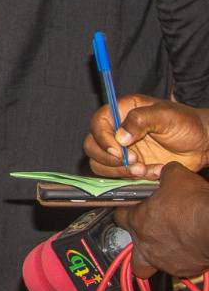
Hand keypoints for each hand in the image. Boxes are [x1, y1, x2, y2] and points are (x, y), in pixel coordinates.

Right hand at [85, 94, 208, 179]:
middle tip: (133, 162)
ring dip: (121, 171)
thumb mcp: (166, 115)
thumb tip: (120, 137)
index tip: (118, 150)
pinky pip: (119, 177)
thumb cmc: (186, 123)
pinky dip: (134, 179)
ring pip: (100, 164)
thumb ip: (140, 120)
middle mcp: (116, 131)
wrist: (202, 144)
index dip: (102, 138)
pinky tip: (154, 172)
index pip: (97, 123)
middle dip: (109, 158)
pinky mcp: (128, 166)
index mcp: (121, 111)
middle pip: (92, 146)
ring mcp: (121, 150)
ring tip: (145, 169)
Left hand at [115, 163, 208, 278]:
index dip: (127, 212)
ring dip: (163, 255)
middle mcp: (146, 246)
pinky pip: (180, 268)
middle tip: (153, 237)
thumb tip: (165, 171)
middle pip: (133, 255)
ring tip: (176, 244)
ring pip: (156, 265)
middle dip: (140, 248)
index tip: (135, 209)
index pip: (119, 217)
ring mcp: (164, 261)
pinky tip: (193, 248)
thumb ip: (165, 173)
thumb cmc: (194, 203)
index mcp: (137, 221)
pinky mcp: (185, 270)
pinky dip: (184, 260)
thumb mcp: (177, 177)